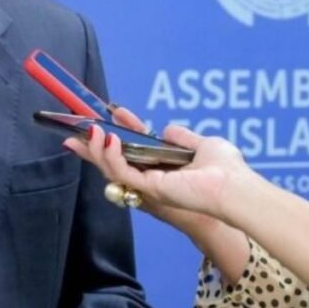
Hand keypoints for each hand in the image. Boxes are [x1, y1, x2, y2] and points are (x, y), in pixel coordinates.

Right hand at [65, 109, 248, 221]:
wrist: (235, 187)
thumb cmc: (227, 170)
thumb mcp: (202, 144)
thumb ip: (180, 137)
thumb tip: (164, 129)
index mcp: (162, 171)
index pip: (130, 155)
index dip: (114, 139)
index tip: (105, 118)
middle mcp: (152, 180)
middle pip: (112, 165)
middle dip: (91, 149)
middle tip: (72, 134)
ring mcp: (149, 187)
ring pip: (111, 170)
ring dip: (97, 150)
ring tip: (92, 130)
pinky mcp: (149, 189)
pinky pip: (121, 172)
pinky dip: (110, 156)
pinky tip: (108, 139)